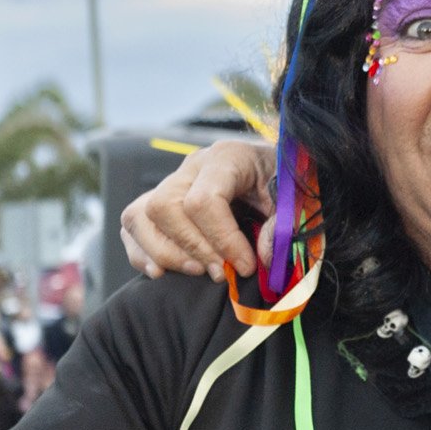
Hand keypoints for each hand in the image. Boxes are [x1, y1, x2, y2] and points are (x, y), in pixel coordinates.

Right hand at [118, 138, 276, 281]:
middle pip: (165, 207)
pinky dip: (142, 253)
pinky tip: (164, 272)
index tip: (246, 266)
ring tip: (199, 272)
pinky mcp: (159, 202)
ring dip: (166, 253)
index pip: (203, 200)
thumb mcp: (297, 200)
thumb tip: (258, 257)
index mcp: (227, 157)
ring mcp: (171, 182)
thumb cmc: (287, 185)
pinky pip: (133, 226)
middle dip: (193, 248)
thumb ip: (282, 226)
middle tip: (222, 273)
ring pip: (140, 216)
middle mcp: (192, 166)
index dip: (222, 240)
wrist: (278, 175)